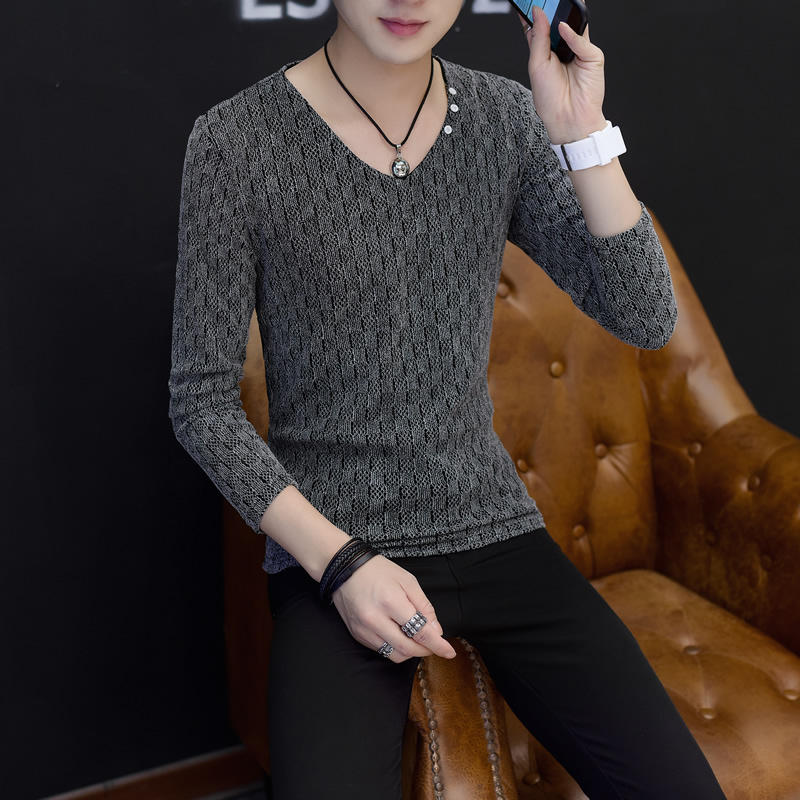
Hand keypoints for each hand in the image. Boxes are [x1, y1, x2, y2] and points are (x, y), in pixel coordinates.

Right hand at [331, 555, 457, 662]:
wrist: (345, 568)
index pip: (420, 632)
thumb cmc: (377, 571)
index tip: (449, 652)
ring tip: (416, 639)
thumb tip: (435, 630)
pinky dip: (395, 647)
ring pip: (394, 654)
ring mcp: (364, 629)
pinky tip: (399, 635)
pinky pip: (381, 650)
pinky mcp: (357, 634)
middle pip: (408, 648)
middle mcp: (375, 619)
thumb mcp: (407, 581)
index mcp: (391, 601)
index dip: (437, 645)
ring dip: (410, 651)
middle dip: (425, 650)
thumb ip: (424, 606)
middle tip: (434, 645)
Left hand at [519, 6, 606, 143]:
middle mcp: (562, 50)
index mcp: (546, 53)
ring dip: (565, 13)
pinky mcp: (592, 57)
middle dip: (551, 9)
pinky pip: (583, 40)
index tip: (526, 2)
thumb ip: (538, 38)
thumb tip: (539, 12)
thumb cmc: (551, 100)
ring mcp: (578, 51)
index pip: (539, 27)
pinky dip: (573, 34)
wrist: (568, 120)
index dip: (533, 13)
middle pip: (557, 22)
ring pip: (574, 25)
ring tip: (554, 2)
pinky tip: (563, 28)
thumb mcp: (536, 66)